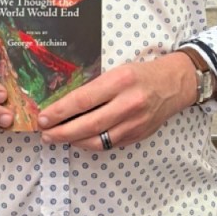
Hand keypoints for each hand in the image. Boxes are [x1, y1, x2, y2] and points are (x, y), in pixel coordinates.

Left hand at [37, 53, 198, 151]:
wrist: (173, 84)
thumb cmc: (140, 74)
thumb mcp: (117, 71)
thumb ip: (94, 87)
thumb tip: (63, 104)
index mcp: (120, 81)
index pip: (82, 100)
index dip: (59, 112)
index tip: (42, 117)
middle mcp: (128, 103)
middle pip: (88, 124)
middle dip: (61, 131)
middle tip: (45, 133)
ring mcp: (135, 123)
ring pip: (97, 140)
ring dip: (73, 141)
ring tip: (57, 138)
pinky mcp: (138, 135)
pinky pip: (108, 144)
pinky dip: (90, 144)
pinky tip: (79, 140)